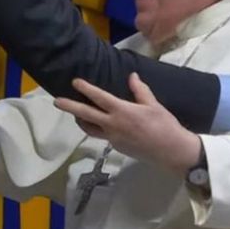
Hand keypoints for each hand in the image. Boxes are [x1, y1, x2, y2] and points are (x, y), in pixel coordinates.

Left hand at [54, 74, 201, 174]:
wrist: (172, 152)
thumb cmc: (165, 126)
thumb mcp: (154, 105)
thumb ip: (140, 90)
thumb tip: (132, 76)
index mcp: (122, 111)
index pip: (99, 98)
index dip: (85, 89)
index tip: (74, 82)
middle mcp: (113, 125)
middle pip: (86, 115)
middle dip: (70, 107)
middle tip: (57, 101)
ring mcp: (113, 138)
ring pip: (90, 129)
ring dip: (80, 120)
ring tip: (75, 114)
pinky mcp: (116, 147)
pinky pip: (101, 135)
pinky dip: (96, 128)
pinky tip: (99, 123)